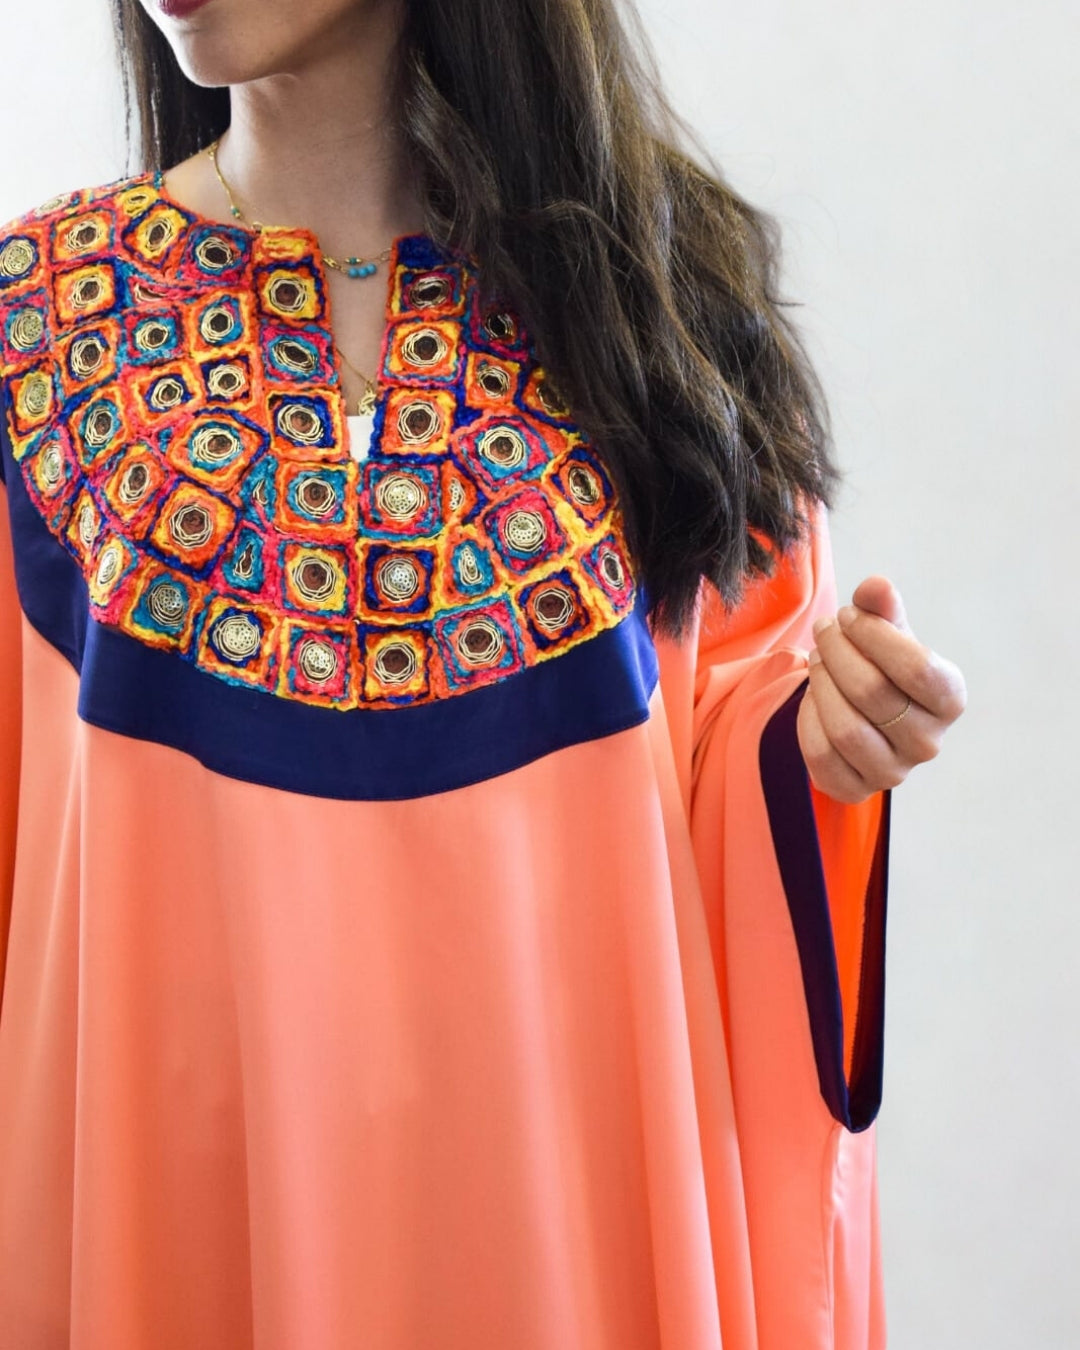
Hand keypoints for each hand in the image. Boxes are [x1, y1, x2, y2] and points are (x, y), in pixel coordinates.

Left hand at [795, 575, 966, 803]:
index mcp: (950, 699)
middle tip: (824, 630)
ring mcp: (893, 772)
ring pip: (845, 728)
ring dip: (821, 683)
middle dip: (837, 651)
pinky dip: (808, 719)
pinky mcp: (856, 789)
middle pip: (872, 692)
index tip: (847, 616)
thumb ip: (881, 607)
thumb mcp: (885, 631)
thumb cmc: (879, 663)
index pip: (918, 667)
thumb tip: (875, 586)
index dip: (872, 634)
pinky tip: (812, 697)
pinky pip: (821, 754)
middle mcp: (929, 742)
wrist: (857, 710)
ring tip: (816, 659)